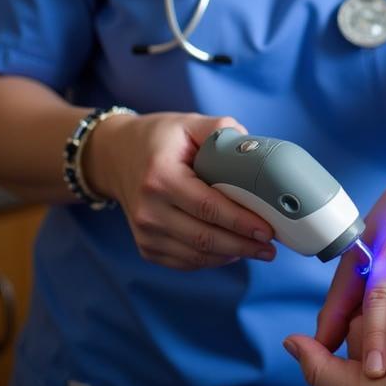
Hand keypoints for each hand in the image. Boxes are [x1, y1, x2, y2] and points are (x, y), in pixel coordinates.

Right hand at [83, 112, 275, 268]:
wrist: (115, 156)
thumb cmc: (158, 139)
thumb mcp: (188, 123)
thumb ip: (221, 129)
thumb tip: (254, 147)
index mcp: (161, 178)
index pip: (208, 207)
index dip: (241, 222)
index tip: (268, 228)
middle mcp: (149, 210)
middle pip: (204, 238)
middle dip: (243, 245)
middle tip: (271, 246)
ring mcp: (145, 233)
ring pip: (197, 256)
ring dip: (231, 255)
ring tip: (258, 250)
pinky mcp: (147, 247)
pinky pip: (185, 262)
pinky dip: (212, 260)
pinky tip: (232, 251)